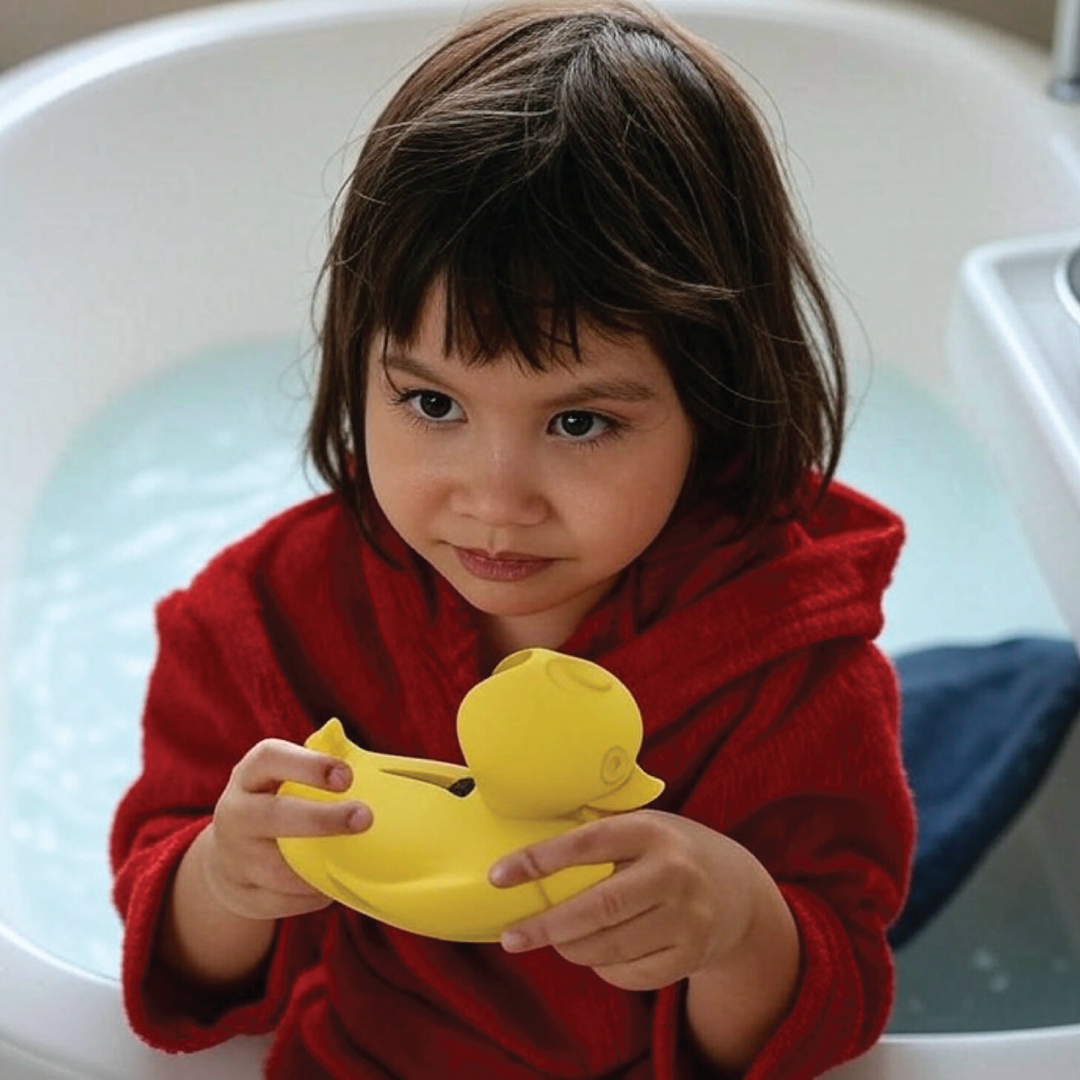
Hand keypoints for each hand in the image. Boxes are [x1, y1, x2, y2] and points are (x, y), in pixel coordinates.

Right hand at [202, 738, 371, 920]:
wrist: (229, 855)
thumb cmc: (276, 803)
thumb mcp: (284, 777)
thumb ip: (321, 769)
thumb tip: (379, 767)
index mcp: (250, 775)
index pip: (270, 758)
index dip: (309, 765)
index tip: (347, 776)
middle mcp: (235, 813)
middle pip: (273, 815)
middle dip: (321, 819)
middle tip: (364, 818)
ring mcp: (234, 857)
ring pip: (277, 868)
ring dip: (320, 867)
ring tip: (355, 860)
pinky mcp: (242, 895)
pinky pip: (282, 901)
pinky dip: (313, 896)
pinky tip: (334, 885)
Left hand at [489, 810, 758, 990]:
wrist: (736, 888)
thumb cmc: (666, 851)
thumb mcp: (641, 826)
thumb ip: (595, 831)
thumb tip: (523, 841)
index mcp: (651, 831)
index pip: (586, 844)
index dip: (539, 860)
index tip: (499, 875)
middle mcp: (673, 873)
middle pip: (598, 907)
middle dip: (546, 925)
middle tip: (511, 936)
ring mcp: (687, 918)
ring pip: (610, 947)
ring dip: (571, 948)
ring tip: (555, 939)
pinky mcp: (692, 955)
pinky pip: (630, 973)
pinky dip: (603, 967)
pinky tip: (599, 952)